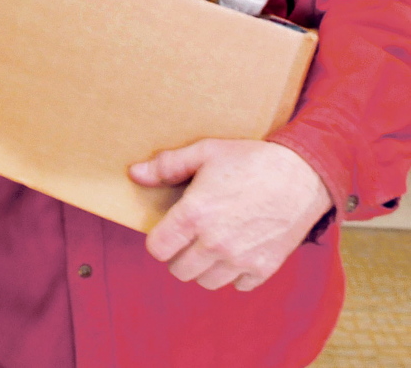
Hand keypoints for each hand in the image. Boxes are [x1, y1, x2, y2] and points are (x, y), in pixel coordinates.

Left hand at [129, 139, 332, 291]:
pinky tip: (236, 248)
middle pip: (178, 270)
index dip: (157, 240)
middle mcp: (215, 242)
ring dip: (203, 266)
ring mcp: (240, 259)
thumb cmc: (250, 160)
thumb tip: (135, 174)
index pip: (157, 249)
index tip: (166, 229)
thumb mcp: (205, 152)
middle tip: (188, 235)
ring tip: (210, 242)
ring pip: (205, 282)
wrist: (302, 175)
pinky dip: (233, 273)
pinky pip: (237, 285)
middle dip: (178, 254)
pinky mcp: (264, 269)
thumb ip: (167, 165)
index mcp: (195, 214)